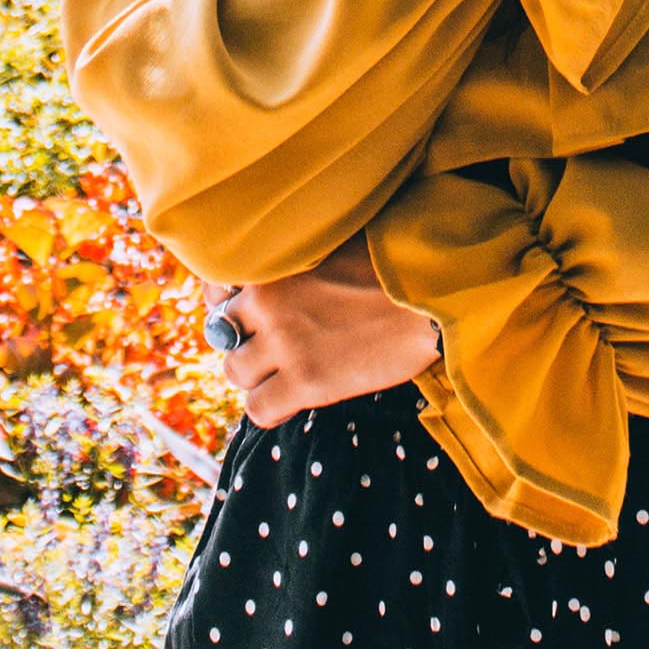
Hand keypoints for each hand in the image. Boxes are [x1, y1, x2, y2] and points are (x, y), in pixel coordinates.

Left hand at [206, 234, 439, 428]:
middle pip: (221, 334)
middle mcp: (267, 302)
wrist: (433, 293)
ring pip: (235, 373)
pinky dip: (269, 408)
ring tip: (283, 370)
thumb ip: (293, 252)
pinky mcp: (307, 383)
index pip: (215, 289)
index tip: (246, 313)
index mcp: (272, 262)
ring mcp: (285, 344)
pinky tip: (290, 397)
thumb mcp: (331, 239)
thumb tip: (272, 263)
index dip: (227, 304)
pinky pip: (258, 410)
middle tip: (271, 344)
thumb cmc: (391, 259)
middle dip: (242, 340)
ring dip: (255, 374)